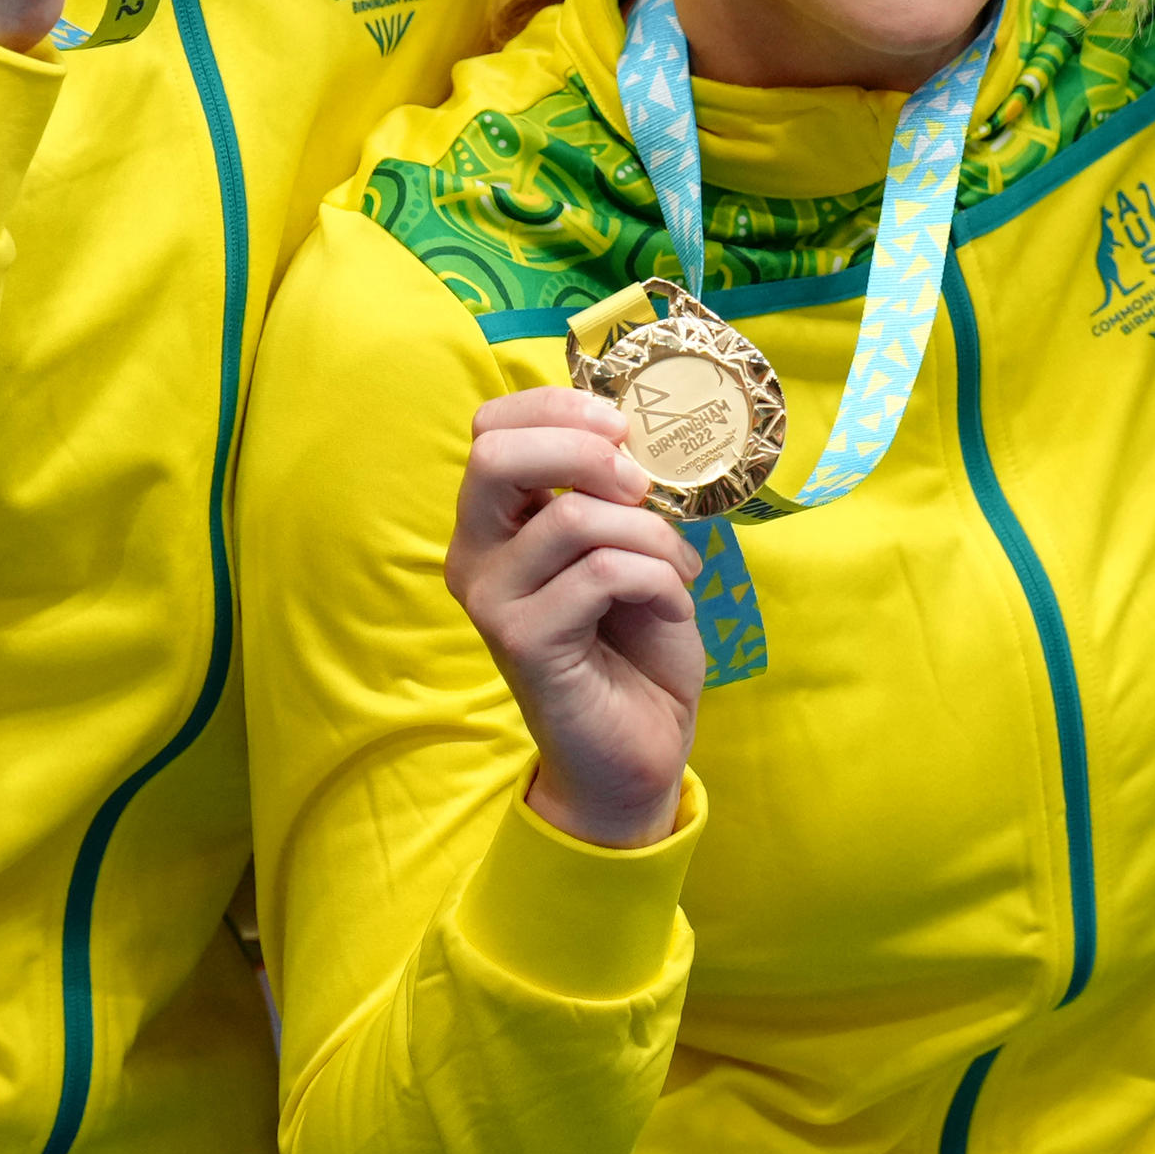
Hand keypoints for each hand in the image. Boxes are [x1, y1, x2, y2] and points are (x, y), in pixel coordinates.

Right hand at [447, 389, 704, 849]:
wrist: (639, 745)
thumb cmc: (635, 641)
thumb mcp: (629, 544)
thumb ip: (614, 490)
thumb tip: (635, 431)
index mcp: (495, 520)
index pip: (492, 426)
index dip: (560, 408)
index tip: (622, 431)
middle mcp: (475, 554)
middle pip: (495, 455)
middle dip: (586, 452)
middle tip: (641, 486)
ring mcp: (491, 600)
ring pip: (573, 519)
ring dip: (652, 536)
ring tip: (679, 571)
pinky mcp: (523, 642)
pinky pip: (601, 574)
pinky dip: (658, 580)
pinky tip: (672, 606)